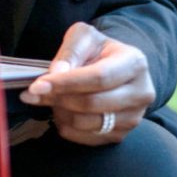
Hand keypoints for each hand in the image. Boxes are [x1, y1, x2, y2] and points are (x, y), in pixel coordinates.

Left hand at [18, 23, 154, 144]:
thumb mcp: (85, 38)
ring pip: (87, 123)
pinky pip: (86, 138)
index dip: (66, 83)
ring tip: (50, 98)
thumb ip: (70, 51)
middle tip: (35, 92)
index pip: (99, 78)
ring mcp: (133, 118)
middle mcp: (141, 93)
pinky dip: (67, 126)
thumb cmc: (99, 51)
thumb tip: (56, 73)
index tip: (37, 85)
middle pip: (92, 103)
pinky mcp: (120, 135)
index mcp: (135, 63)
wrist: (116, 69)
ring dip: (60, 112)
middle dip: (58, 98)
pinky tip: (61, 111)